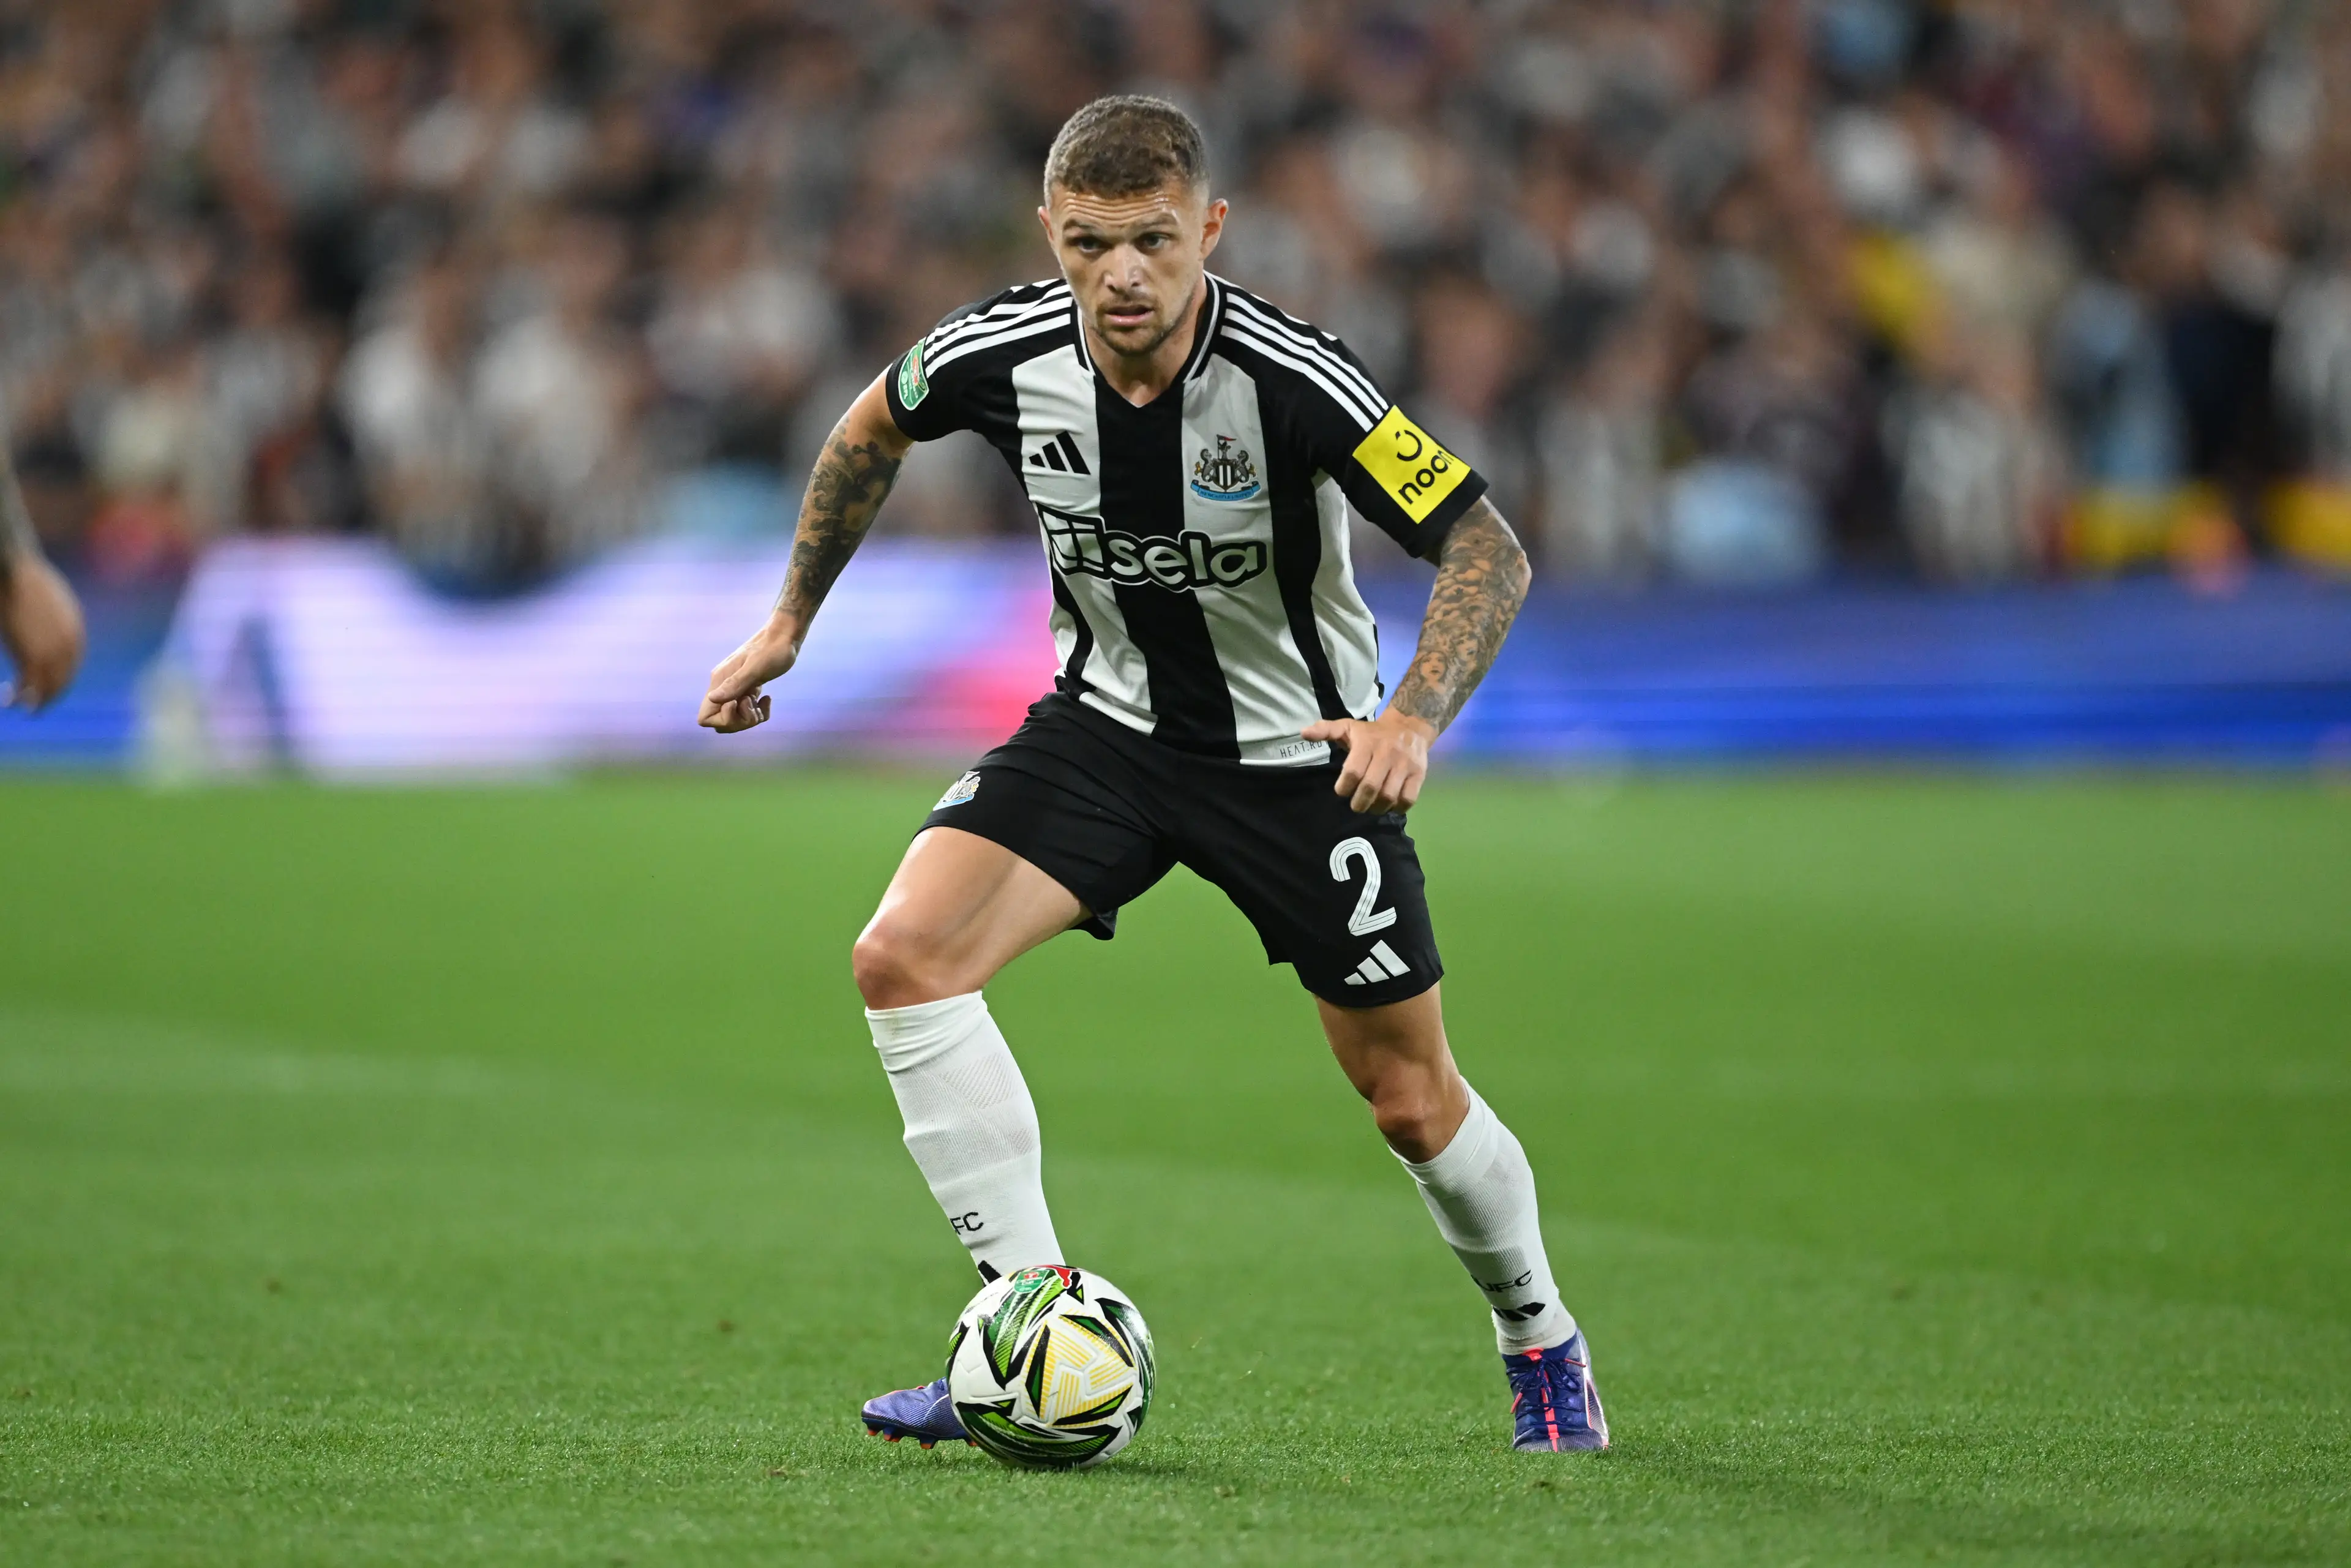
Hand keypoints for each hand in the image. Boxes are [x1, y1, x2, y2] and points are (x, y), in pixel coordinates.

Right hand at [0, 553, 84, 711]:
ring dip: (34, 702)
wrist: (15, 569)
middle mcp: (69, 645)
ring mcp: (52, 651)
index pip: (71, 665)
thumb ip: (51, 617)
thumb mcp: (48, 599)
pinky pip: (30, 686)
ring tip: (20, 707)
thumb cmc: (24, 578)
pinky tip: (7, 700)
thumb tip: (39, 619)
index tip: (43, 686)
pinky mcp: (32, 655)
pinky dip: (20, 698)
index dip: (57, 680)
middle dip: (48, 696)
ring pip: (48, 688)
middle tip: (33, 706)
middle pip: (63, 680)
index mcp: (73, 631)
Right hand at [698, 614, 801, 732]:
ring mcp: (734, 688)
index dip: (723, 720)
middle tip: (755, 706)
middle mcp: (723, 686)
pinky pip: (746, 711)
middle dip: (740, 721)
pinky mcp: (746, 688)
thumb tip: (713, 699)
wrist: (784, 635)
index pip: (705, 717)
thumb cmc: (773, 649)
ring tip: (762, 702)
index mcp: (719, 681)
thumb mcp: (756, 668)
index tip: (740, 706)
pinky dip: (758, 711)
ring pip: (734, 718)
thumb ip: (734, 684)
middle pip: (721, 722)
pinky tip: (767, 699)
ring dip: (750, 717)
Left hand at [1302, 711, 1435, 813]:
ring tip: (1371, 808)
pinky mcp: (1419, 774)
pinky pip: (1408, 798)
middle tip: (1355, 806)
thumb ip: (1326, 730)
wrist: (1411, 725)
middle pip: (1371, 786)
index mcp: (1367, 743)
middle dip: (1359, 803)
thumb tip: (1304, 733)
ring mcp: (1405, 765)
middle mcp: (1387, 753)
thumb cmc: (1373, 732)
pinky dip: (1398, 808)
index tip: (1341, 791)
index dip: (1344, 787)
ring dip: (1377, 808)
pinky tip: (1389, 806)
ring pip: (1389, 795)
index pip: (1353, 771)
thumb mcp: (1348, 726)